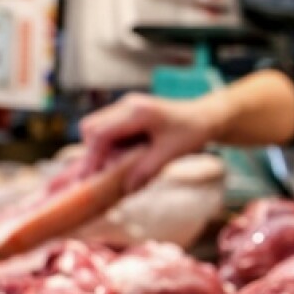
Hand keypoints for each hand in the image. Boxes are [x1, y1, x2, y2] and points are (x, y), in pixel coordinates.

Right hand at [79, 93, 222, 192]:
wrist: (204, 118)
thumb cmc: (191, 133)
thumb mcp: (170, 154)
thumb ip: (146, 171)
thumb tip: (124, 189)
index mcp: (137, 111)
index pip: (100, 133)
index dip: (92, 157)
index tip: (89, 179)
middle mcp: (127, 104)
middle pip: (91, 127)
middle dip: (94, 153)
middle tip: (105, 174)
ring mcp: (126, 106)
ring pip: (97, 128)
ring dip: (103, 150)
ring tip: (122, 165)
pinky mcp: (127, 113)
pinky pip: (108, 130)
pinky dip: (111, 146)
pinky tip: (128, 157)